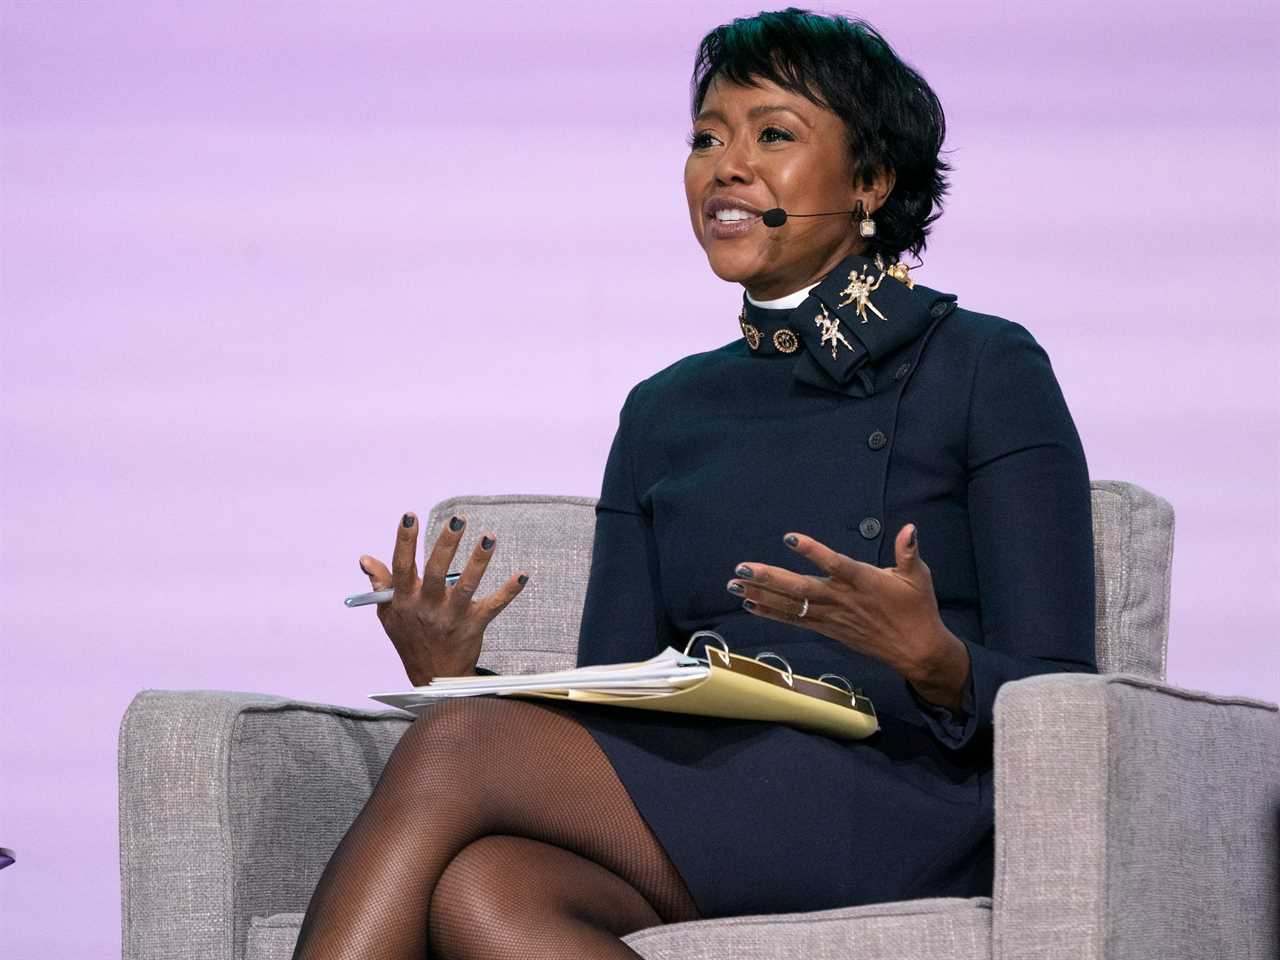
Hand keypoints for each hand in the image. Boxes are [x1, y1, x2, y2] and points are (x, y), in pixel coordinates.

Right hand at [359, 511, 528, 684]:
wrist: (433, 678)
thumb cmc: (410, 638)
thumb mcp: (388, 614)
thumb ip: (381, 584)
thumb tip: (365, 558)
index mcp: (405, 600)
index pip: (402, 566)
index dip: (404, 541)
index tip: (409, 516)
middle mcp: (428, 607)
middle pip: (436, 571)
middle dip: (447, 544)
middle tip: (457, 520)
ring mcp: (452, 616)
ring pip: (466, 586)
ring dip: (478, 561)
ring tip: (489, 537)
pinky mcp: (474, 625)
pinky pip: (493, 606)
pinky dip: (509, 591)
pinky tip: (522, 575)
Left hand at [726, 524, 968, 705]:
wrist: (917, 650)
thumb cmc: (917, 608)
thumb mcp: (918, 576)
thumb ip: (908, 551)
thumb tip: (909, 528)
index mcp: (865, 581)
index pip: (835, 564)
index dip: (813, 552)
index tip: (790, 539)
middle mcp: (843, 599)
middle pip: (802, 588)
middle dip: (770, 579)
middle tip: (743, 569)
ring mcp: (832, 616)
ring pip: (792, 605)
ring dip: (761, 595)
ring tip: (734, 585)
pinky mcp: (827, 629)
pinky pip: (795, 620)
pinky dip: (772, 613)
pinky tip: (750, 604)